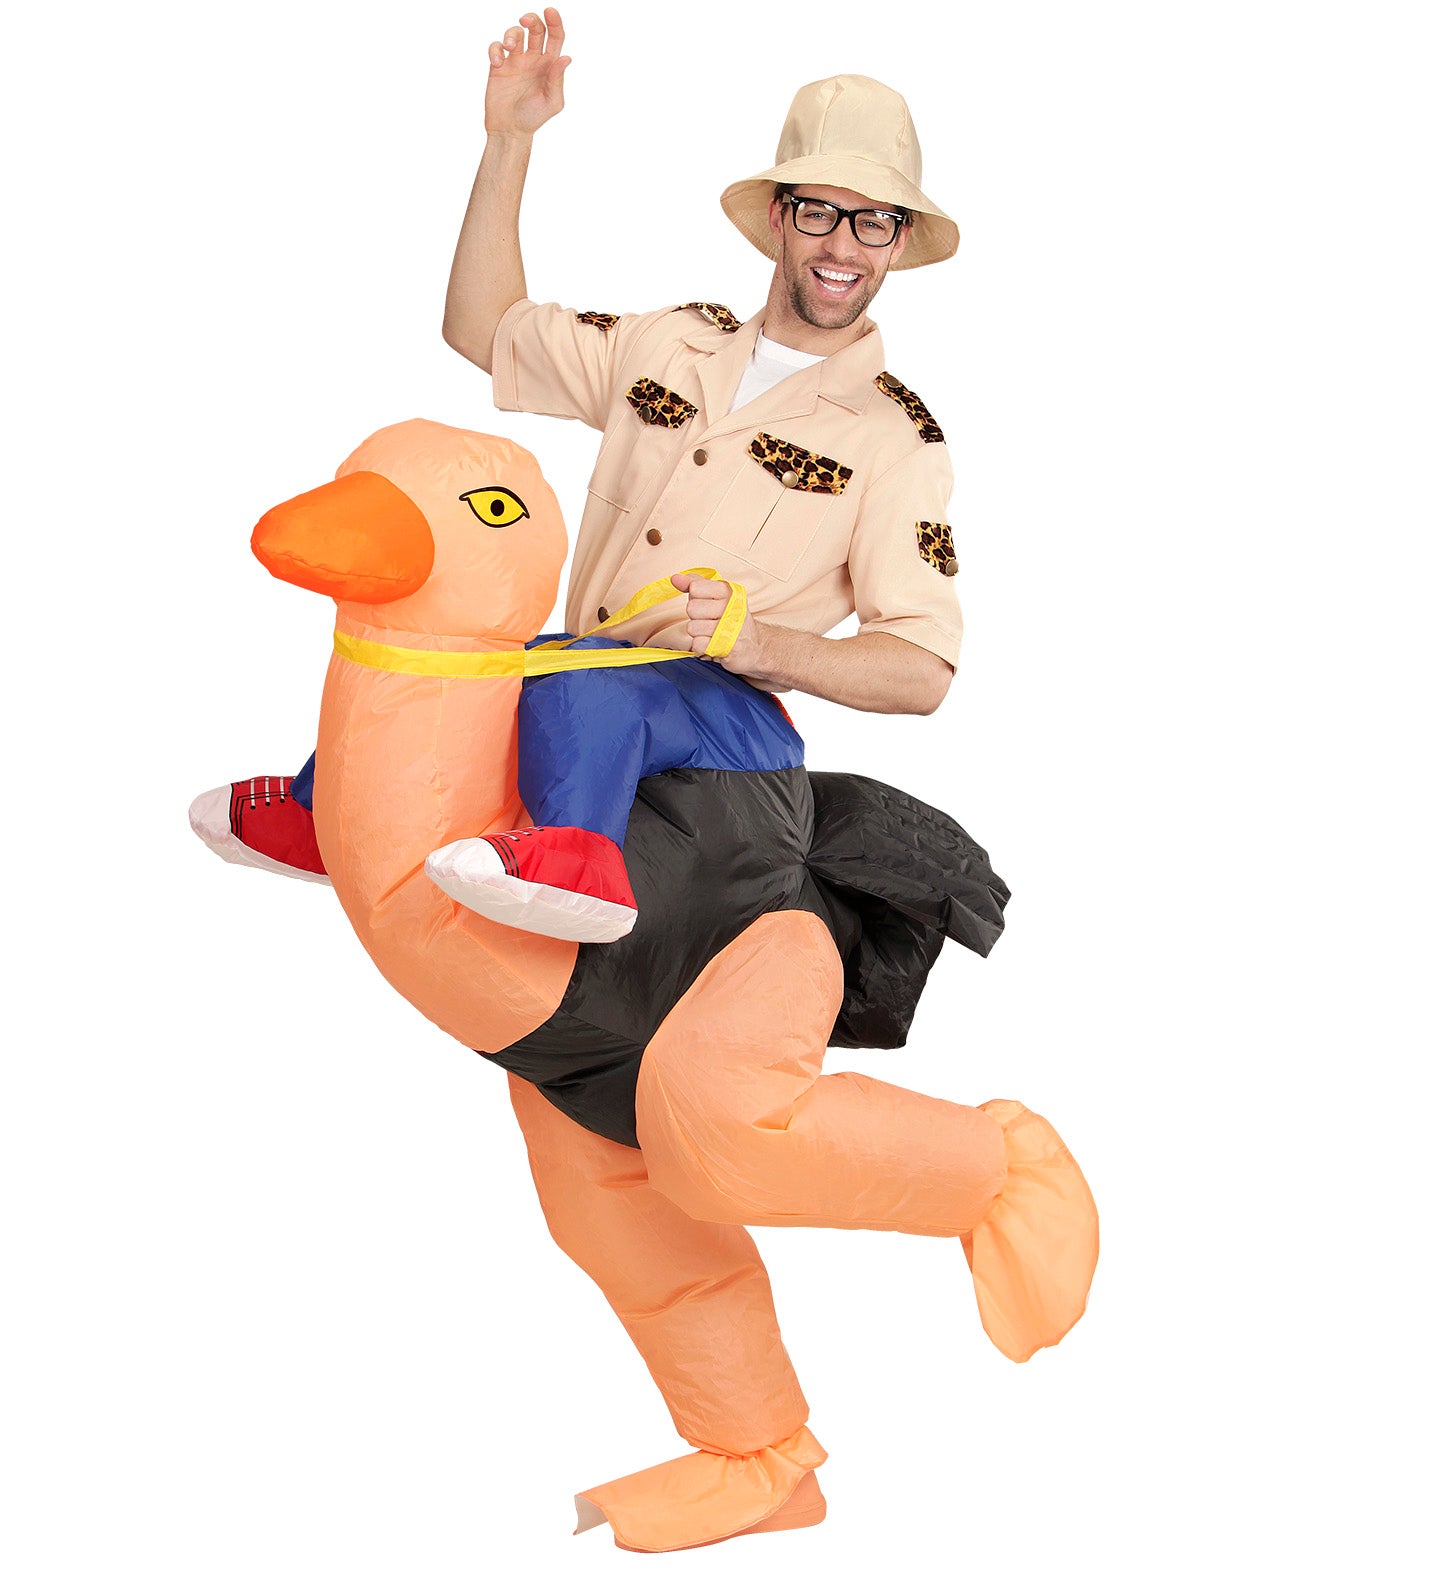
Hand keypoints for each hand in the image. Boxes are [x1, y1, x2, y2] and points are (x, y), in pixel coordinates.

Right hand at [485, 9, 569, 136]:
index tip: (550, 11)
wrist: (510, 130)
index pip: (555, 37)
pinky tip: (497, 62)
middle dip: (532, 20)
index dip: (554, 22)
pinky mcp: (499, 66)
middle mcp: (533, 59)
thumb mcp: (552, 102)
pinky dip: (495, 49)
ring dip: (511, 34)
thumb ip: (557, 80)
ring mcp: (515, 61)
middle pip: (535, 29)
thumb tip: (566, 58)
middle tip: (526, 21)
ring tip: (509, 47)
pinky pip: (496, 47)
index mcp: (549, 65)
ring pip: (514, 34)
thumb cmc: (534, 118)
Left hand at [671, 572, 764, 673]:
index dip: (695, 597)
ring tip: (712, 633)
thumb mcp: (717, 595)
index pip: (695, 587)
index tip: (707, 602)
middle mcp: (732, 607)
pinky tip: (713, 643)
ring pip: (692, 627)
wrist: (754, 645)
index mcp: (728, 591)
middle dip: (695, 616)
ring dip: (698, 633)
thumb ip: (695, 584)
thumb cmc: (730, 618)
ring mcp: (731, 628)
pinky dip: (702, 646)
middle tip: (710, 620)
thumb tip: (675, 578)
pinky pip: (697, 644)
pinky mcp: (729, 647)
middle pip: (691, 608)